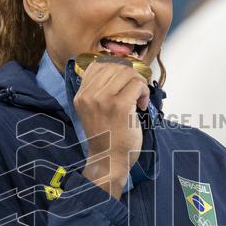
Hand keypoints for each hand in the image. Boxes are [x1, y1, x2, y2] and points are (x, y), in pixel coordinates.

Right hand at [73, 60, 149, 198]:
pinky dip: (144, 92)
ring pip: (128, 73)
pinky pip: (137, 84)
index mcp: (81, 95)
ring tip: (138, 100)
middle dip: (131, 77)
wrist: (109, 159)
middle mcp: (89, 95)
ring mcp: (104, 100)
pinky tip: (142, 105)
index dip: (117, 71)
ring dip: (139, 84)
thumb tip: (119, 69)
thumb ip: (99, 90)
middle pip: (116, 67)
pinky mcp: (119, 106)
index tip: (124, 86)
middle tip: (134, 94)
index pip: (98, 65)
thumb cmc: (106, 136)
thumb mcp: (94, 110)